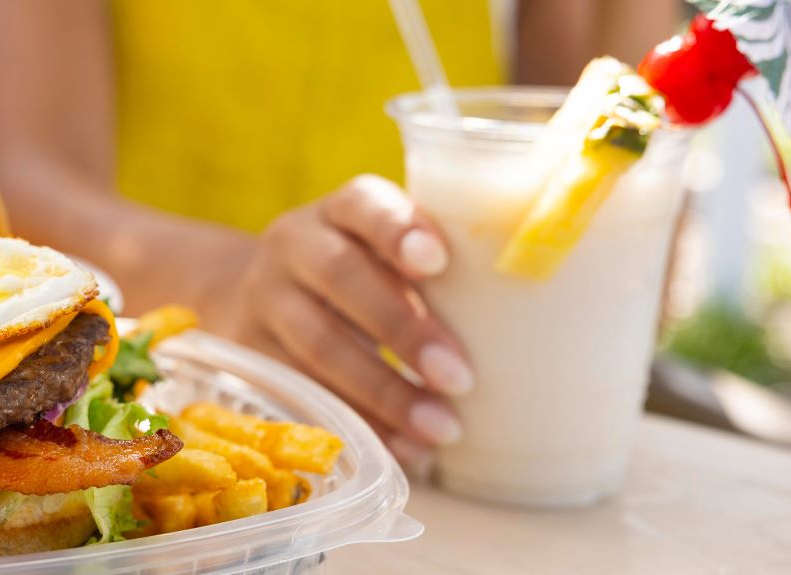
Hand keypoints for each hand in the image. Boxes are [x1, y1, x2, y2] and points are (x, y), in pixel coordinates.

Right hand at [219, 175, 472, 474]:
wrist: (255, 292)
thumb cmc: (361, 272)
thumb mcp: (385, 250)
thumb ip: (437, 269)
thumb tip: (540, 323)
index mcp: (340, 210)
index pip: (364, 203)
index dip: (397, 229)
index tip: (437, 262)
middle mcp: (295, 245)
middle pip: (340, 277)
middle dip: (402, 329)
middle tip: (459, 377)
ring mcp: (265, 300)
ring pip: (317, 343)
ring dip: (383, 391)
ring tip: (441, 429)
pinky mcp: (249, 356)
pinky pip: (302, 394)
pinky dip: (357, 424)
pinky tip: (403, 450)